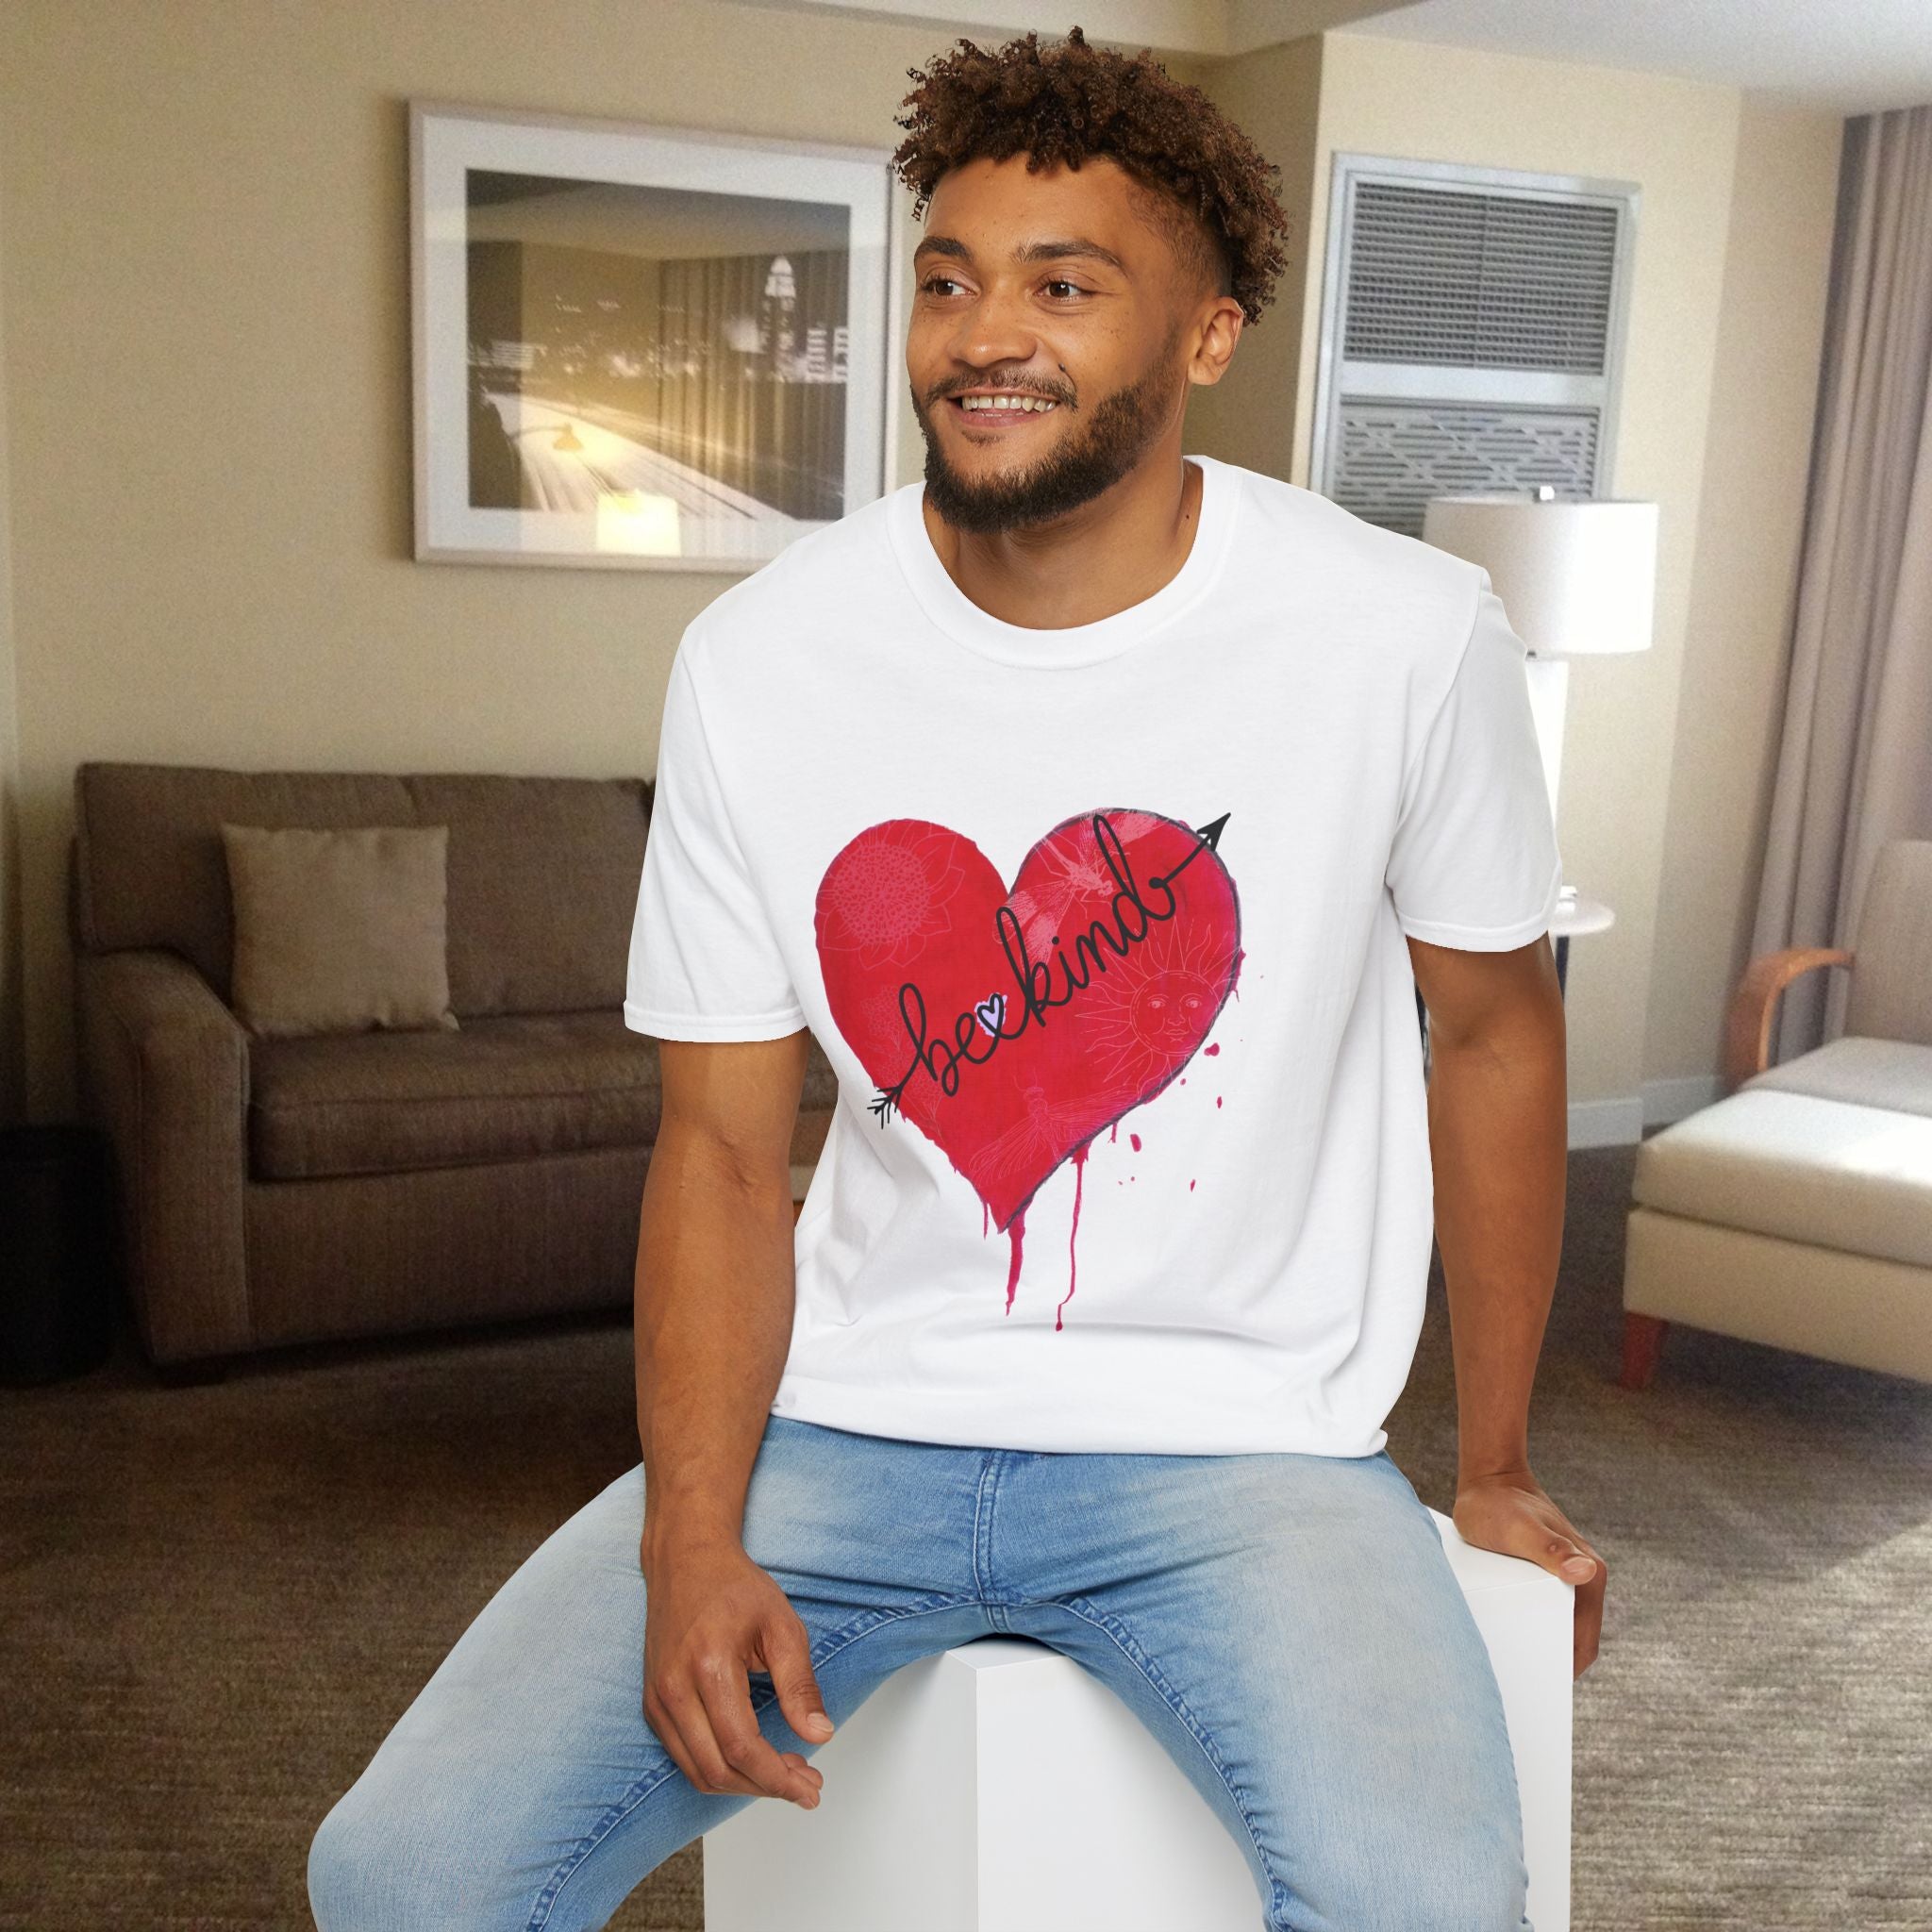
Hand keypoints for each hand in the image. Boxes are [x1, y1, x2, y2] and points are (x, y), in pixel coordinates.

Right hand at [641, 1530, 832, 1808]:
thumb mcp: (782, 1626)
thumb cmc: (734, 1587)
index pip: (741, 1748)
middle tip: (806, 1785)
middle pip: (717, 1771)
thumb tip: (820, 1735)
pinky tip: (752, 1761)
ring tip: (786, 1775)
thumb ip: (800, 1684)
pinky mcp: (653, 1705)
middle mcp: (674, 1689)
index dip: (778, 1779)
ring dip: (744, 1785)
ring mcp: (657, 1700)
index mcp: (708, 1667)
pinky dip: (719, 1770)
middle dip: (766, 1788)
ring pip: (698, 1772)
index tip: (809, 1787)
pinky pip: (685, 1757)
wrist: (686, 1561)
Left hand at [1452, 1467, 1605, 1678]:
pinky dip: (1527, 1626)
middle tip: (1519, 1688)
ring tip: (1506, 1669)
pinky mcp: (1541, 1572)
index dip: (1566, 1672)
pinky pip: (1538, 1608)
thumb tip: (1584, 1571)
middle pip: (1570, 1638)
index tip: (1541, 1694)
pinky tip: (1501, 1637)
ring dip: (1537, 1646)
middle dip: (1549, 1665)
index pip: (1583, 1643)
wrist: (1487, 1476)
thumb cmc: (1500, 1502)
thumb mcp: (1518, 1528)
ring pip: (1553, 1625)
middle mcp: (1581, 1577)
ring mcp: (1562, 1575)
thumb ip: (1549, 1548)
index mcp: (1588, 1575)